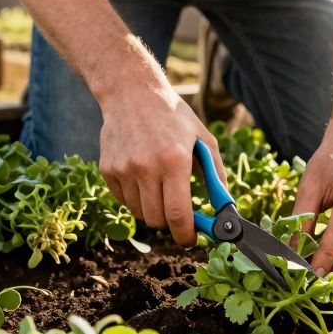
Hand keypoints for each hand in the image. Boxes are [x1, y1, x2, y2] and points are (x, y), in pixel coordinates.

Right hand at [98, 83, 223, 246]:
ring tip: (159, 186)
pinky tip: (142, 177)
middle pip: (157, 220)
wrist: (131, 92)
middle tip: (177, 213)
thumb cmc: (173, 116)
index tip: (190, 240)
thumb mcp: (203, 139)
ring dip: (152, 209)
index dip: (185, 235)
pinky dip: (135, 198)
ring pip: (139, 213)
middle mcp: (146, 167)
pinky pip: (124, 200)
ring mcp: (123, 169)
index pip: (178, 215)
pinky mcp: (107, 169)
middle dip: (170, 224)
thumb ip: (216, 175)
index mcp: (174, 160)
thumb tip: (225, 207)